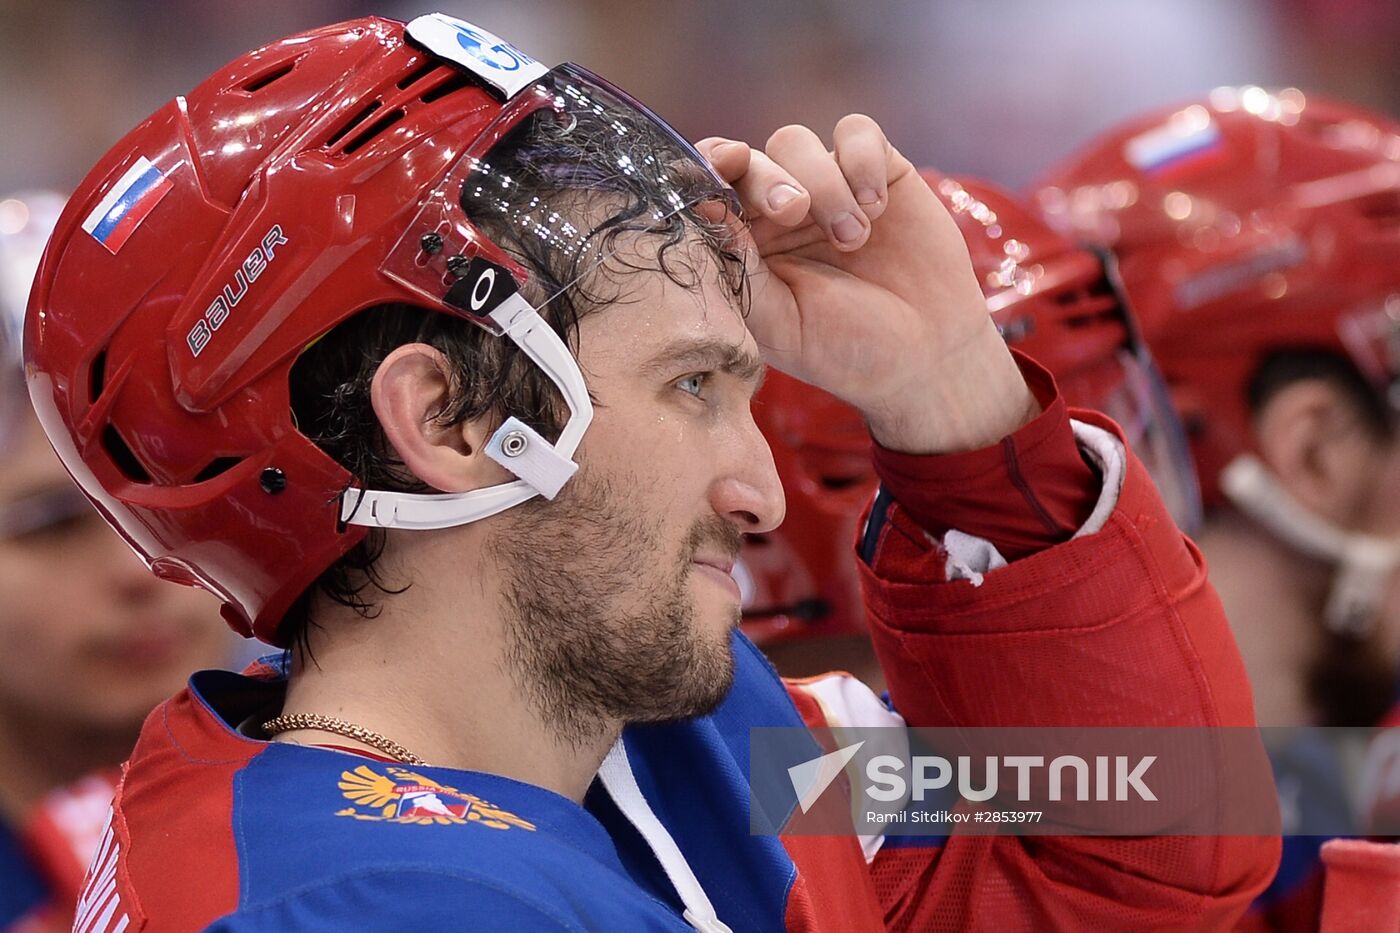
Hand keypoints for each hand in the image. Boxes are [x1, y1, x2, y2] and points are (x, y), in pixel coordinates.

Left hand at [698, 116, 1037, 453]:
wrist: (925, 355)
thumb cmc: (843, 349)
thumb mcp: (781, 324)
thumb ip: (741, 268)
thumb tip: (705, 208)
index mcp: (745, 246)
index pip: (709, 191)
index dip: (708, 168)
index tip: (722, 165)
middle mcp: (777, 211)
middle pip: (750, 160)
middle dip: (768, 180)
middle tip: (794, 213)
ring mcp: (826, 186)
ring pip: (795, 142)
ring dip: (822, 185)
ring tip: (852, 238)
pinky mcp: (877, 171)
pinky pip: (856, 132)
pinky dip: (862, 161)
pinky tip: (877, 207)